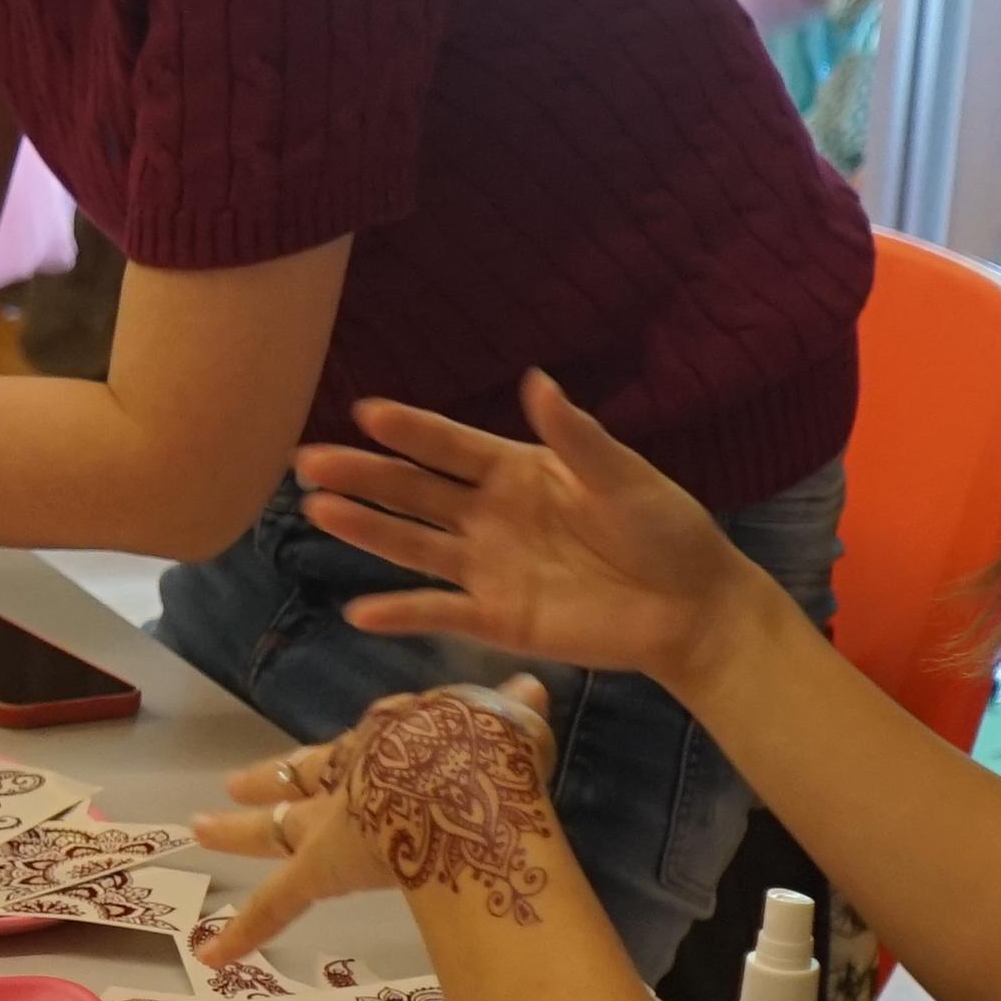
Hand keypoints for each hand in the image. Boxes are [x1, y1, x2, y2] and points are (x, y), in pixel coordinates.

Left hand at [189, 680, 556, 964]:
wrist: (459, 766)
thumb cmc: (491, 747)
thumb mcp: (511, 722)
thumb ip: (513, 711)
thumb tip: (530, 686)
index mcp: (399, 741)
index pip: (369, 744)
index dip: (356, 749)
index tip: (355, 746)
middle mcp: (356, 775)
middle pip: (305, 776)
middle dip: (273, 781)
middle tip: (233, 784)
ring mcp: (333, 819)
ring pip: (276, 828)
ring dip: (237, 827)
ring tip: (198, 826)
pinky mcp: (322, 864)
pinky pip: (277, 904)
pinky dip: (245, 931)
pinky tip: (210, 958)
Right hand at [290, 376, 789, 693]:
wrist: (692, 607)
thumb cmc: (664, 530)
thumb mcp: (622, 476)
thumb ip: (574, 437)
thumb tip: (536, 381)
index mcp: (518, 471)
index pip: (451, 447)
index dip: (411, 430)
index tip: (366, 412)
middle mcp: (490, 516)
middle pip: (415, 492)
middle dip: (363, 475)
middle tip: (308, 461)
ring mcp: (488, 568)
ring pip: (414, 546)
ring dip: (367, 530)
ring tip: (317, 512)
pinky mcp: (497, 619)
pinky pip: (440, 613)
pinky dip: (401, 613)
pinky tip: (358, 609)